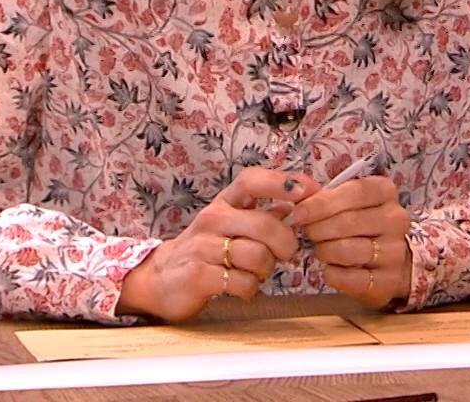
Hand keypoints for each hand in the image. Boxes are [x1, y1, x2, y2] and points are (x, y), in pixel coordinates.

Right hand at [115, 167, 319, 321]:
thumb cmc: (206, 249)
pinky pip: (243, 282)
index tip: (308, 191)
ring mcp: (203, 247)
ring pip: (257, 256)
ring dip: (266, 269)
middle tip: (285, 254)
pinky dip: (251, 288)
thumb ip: (263, 213)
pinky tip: (242, 286)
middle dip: (285, 243)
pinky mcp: (198, 275)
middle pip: (264, 225)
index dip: (282, 182)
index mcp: (224, 203)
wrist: (161, 278)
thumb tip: (298, 199)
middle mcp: (212, 219)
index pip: (251, 180)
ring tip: (257, 272)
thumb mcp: (231, 224)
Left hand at [287, 172, 412, 308]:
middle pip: (347, 222)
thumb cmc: (361, 224)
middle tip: (308, 233)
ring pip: (347, 250)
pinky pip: (350, 278)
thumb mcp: (346, 202)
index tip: (299, 213)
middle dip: (318, 229)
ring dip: (324, 251)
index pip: (355, 192)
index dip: (322, 203)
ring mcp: (395, 251)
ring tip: (322, 250)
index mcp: (385, 192)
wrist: (390, 260)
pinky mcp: (388, 280)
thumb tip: (297, 193)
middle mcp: (395, 219)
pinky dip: (333, 274)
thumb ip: (323, 196)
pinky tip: (331, 269)